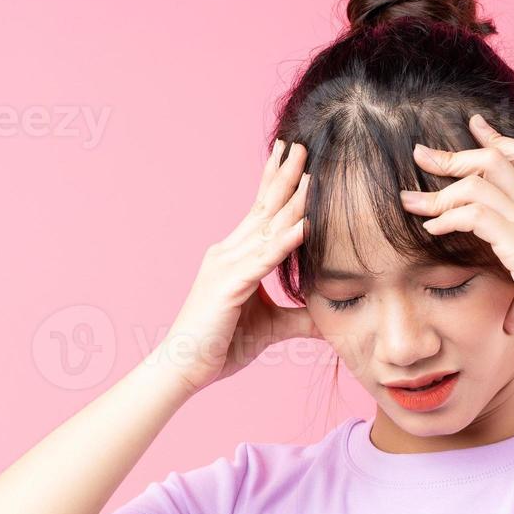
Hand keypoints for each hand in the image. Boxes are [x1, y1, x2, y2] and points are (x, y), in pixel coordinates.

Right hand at [163, 139, 321, 394]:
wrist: (184, 368)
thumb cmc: (220, 345)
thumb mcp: (272, 328)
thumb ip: (299, 319)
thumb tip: (328, 319)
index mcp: (235, 257)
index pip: (261, 212)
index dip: (277, 183)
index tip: (294, 158)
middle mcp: (228, 253)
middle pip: (263, 208)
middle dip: (284, 176)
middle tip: (303, 145)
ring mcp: (227, 267)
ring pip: (266, 228)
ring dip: (290, 200)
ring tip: (309, 173)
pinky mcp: (228, 287)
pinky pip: (262, 261)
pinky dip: (284, 243)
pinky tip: (303, 226)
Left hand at [397, 114, 513, 347]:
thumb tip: (508, 323)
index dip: (496, 137)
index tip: (474, 123)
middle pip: (494, 159)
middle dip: (453, 154)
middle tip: (421, 154)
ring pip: (478, 182)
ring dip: (439, 191)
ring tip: (411, 202)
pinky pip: (473, 213)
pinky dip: (446, 218)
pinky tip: (430, 230)